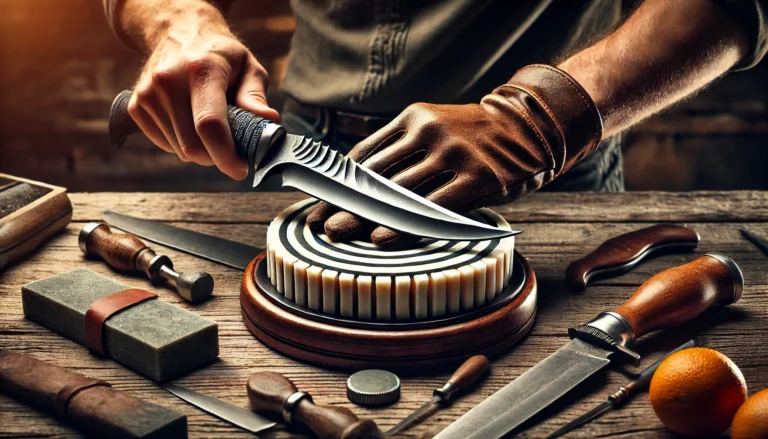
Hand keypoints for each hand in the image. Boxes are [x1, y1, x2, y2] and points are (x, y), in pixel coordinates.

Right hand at [127, 6, 278, 179]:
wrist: (176, 31)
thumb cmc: (219, 53)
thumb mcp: (247, 66)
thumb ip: (256, 96)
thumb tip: (268, 121)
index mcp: (201, 70)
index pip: (209, 124)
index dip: (225, 155)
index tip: (240, 169)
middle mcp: (169, 81)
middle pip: (192, 145)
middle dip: (216, 157)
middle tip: (232, 147)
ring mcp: (148, 94)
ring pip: (179, 150)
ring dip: (200, 150)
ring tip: (210, 127)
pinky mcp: (136, 106)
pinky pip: (164, 144)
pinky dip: (182, 144)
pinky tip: (190, 123)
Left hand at [307, 65, 602, 247]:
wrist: (529, 125)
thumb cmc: (473, 136)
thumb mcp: (434, 127)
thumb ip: (401, 149)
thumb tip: (359, 185)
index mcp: (413, 118)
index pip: (364, 155)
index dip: (338, 184)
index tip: (320, 206)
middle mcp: (429, 132)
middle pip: (376, 175)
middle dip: (345, 203)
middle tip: (322, 225)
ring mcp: (454, 154)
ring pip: (399, 192)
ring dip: (366, 217)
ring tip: (342, 234)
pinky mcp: (478, 178)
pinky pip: (433, 206)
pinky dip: (404, 224)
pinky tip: (383, 237)